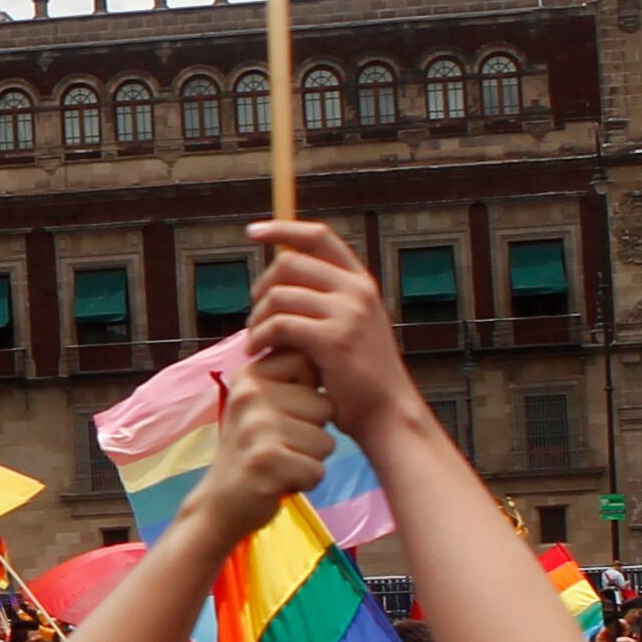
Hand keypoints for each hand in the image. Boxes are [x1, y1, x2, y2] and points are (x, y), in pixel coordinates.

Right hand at [179, 357, 335, 539]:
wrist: (220, 503)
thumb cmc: (251, 451)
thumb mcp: (260, 404)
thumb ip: (287, 378)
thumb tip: (324, 348)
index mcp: (250, 375)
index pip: (308, 364)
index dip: (309, 394)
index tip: (285, 412)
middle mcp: (250, 395)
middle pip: (325, 406)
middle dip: (314, 432)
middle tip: (281, 445)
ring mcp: (256, 428)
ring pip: (326, 441)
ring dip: (311, 459)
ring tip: (281, 462)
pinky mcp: (265, 461)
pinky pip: (317, 470)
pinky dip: (306, 481)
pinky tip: (281, 480)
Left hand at [240, 221, 427, 437]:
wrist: (387, 412)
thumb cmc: (360, 376)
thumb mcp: (350, 326)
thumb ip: (324, 301)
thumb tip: (277, 284)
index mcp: (360, 282)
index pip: (319, 236)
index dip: (282, 229)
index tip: (253, 231)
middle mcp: (357, 290)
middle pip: (289, 263)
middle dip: (261, 287)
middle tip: (255, 316)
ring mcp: (348, 312)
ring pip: (278, 295)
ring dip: (256, 318)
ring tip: (255, 340)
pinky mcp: (333, 339)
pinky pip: (278, 325)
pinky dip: (259, 338)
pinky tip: (257, 352)